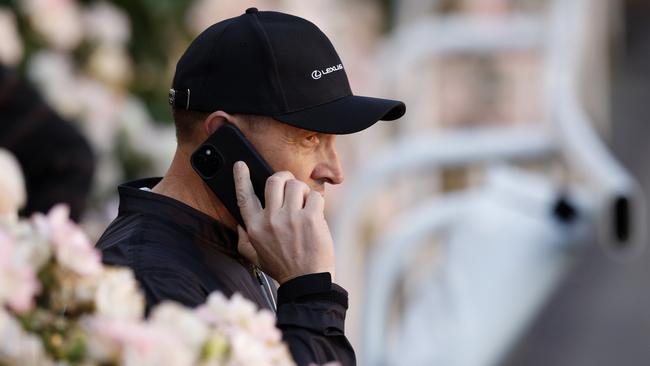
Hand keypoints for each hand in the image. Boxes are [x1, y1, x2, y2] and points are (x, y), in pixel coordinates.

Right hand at [233, 161, 334, 283]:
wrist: (306, 282)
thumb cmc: (283, 268)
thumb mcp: (255, 256)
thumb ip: (244, 239)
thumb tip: (239, 223)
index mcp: (255, 228)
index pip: (244, 197)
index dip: (241, 178)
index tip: (241, 165)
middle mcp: (270, 220)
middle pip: (274, 181)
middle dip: (284, 178)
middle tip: (291, 185)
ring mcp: (290, 218)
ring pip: (295, 185)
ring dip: (302, 190)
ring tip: (305, 203)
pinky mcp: (310, 219)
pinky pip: (314, 196)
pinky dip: (317, 201)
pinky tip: (316, 213)